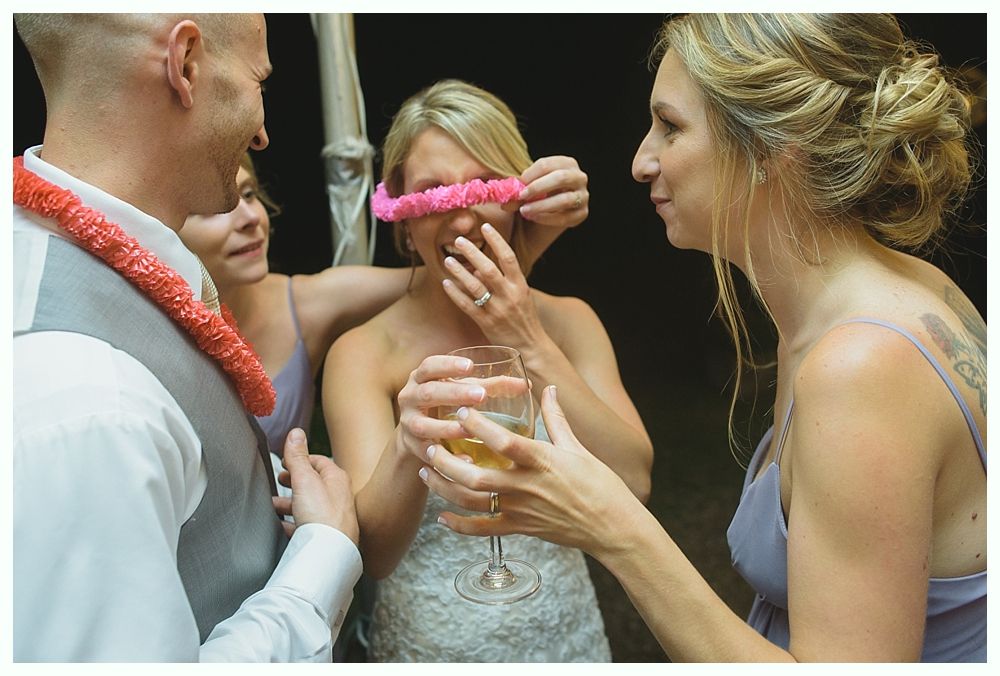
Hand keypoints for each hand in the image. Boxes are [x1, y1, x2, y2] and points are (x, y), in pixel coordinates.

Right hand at [272, 428, 359, 543]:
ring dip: (290, 503)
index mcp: (337, 479)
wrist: (329, 553)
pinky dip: (293, 524)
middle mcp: (339, 497)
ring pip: (309, 506)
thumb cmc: (322, 517)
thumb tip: (296, 433)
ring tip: (274, 506)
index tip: (285, 463)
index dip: (300, 460)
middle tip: (280, 481)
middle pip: (313, 484)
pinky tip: (283, 526)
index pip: (318, 462)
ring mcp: (334, 518)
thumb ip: (298, 457)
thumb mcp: (305, 480)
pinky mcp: (327, 536)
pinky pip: (307, 527)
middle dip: (294, 482)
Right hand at [394, 354, 488, 462]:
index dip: (448, 365)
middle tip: (480, 396)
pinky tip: (466, 459)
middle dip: (453, 394)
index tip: (470, 366)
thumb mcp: (462, 391)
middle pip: (428, 393)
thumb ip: (491, 386)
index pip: (430, 366)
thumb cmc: (447, 405)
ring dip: (445, 428)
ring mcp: (408, 423)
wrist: (418, 435)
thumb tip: (525, 385)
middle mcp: (410, 397)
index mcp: (422, 378)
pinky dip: (445, 457)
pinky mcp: (411, 446)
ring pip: (422, 425)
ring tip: (469, 430)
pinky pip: (425, 453)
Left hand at [418, 385, 638, 555]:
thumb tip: (548, 388)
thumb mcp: (578, 446)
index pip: (504, 441)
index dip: (479, 426)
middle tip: (429, 445)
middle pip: (476, 476)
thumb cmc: (600, 484)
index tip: (461, 411)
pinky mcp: (521, 529)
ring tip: (426, 472)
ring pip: (473, 502)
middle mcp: (527, 486)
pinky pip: (483, 530)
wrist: (613, 527)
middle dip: (447, 461)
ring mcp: (521, 510)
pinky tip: (442, 518)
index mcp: (542, 460)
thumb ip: (556, 417)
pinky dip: (459, 526)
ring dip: (445, 488)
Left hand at [442, 223, 545, 350]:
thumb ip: (503, 280)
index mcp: (520, 285)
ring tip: (447, 260)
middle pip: (488, 269)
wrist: (531, 347)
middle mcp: (510, 295)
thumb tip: (478, 267)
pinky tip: (446, 283)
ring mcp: (497, 310)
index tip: (485, 226)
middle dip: (473, 253)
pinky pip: (467, 305)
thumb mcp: (521, 296)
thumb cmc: (524, 320)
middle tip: (459, 240)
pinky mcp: (486, 323)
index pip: (508, 257)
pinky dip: (455, 294)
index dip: (496, 240)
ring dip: (460, 272)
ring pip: (475, 286)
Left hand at [504, 156, 588, 227]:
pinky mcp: (582, 214)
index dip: (530, 175)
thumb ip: (517, 189)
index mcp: (566, 163)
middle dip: (538, 187)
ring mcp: (583, 196)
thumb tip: (506, 195)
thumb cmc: (535, 196)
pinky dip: (547, 218)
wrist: (544, 218)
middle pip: (560, 178)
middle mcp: (579, 177)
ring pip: (564, 199)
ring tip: (524, 211)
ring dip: (541, 205)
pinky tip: (533, 218)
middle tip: (521, 197)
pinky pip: (565, 217)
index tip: (517, 185)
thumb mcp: (526, 188)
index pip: (547, 164)